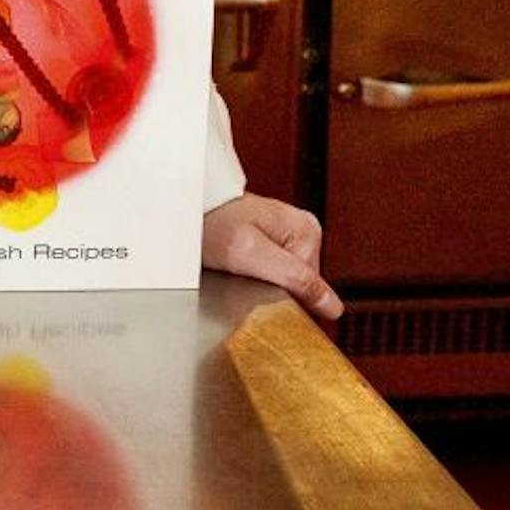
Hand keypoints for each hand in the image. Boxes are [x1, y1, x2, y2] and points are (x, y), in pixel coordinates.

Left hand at [201, 192, 342, 320]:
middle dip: (268, 289)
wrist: (176, 204)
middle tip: (240, 275)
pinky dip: (247, 277)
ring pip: (278, 282)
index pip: (311, 288)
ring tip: (231, 269)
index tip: (256, 286)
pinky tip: (230, 269)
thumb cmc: (207, 220)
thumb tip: (333, 306)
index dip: (283, 296)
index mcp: (307, 230)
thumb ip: (294, 279)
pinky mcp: (262, 244)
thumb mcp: (251, 253)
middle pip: (295, 286)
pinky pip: (263, 273)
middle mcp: (298, 232)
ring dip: (255, 284)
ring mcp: (281, 237)